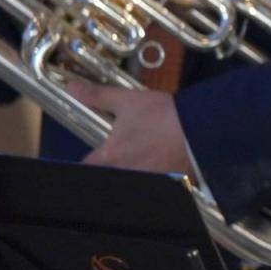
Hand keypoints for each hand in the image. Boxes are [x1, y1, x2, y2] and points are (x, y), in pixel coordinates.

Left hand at [68, 78, 192, 175]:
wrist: (198, 125)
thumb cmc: (161, 114)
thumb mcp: (127, 100)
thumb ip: (97, 96)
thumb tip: (72, 87)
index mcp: (110, 155)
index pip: (85, 168)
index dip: (83, 164)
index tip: (86, 160)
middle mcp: (124, 171)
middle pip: (105, 176)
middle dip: (105, 168)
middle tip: (113, 158)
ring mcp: (145, 178)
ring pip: (126, 180)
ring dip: (126, 171)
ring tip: (137, 159)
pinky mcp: (163, 180)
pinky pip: (148, 182)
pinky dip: (147, 174)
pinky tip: (153, 164)